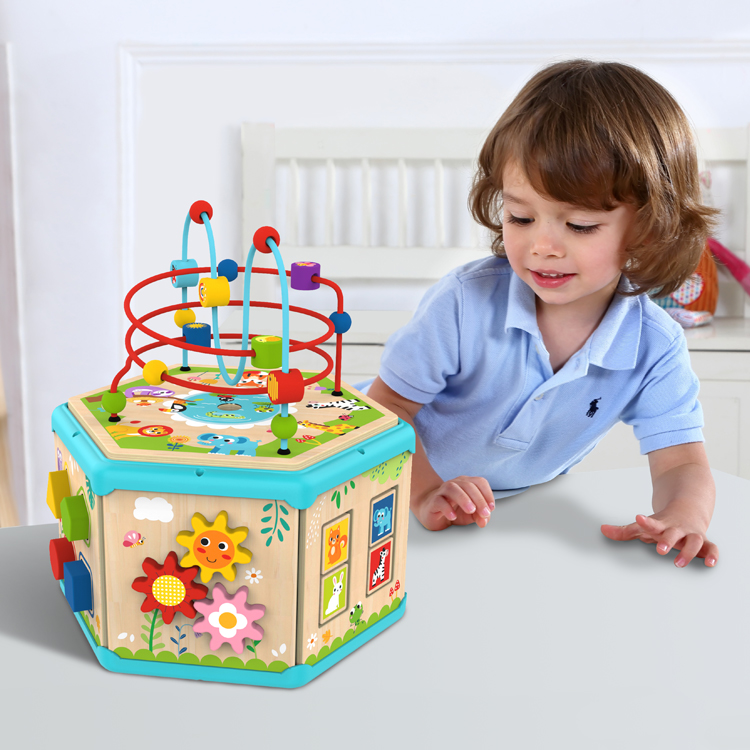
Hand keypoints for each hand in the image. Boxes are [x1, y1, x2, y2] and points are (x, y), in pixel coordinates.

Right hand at [414, 475, 494, 530]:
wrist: (432, 512)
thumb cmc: (453, 510)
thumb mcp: (470, 515)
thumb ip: (479, 516)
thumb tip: (484, 520)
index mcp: (467, 484)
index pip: (480, 482)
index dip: (487, 494)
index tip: (491, 508)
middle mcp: (455, 484)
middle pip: (468, 485)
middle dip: (479, 499)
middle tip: (484, 513)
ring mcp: (443, 491)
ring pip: (453, 488)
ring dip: (464, 499)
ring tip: (471, 510)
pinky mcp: (433, 500)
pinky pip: (439, 501)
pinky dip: (447, 508)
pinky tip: (453, 516)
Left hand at [601, 509, 718, 567]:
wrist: (687, 509)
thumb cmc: (663, 522)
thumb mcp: (644, 525)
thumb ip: (624, 531)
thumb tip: (603, 530)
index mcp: (661, 525)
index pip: (652, 523)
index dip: (645, 522)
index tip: (638, 519)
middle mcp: (677, 529)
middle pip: (673, 533)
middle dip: (668, 541)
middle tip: (660, 550)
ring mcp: (691, 535)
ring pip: (694, 541)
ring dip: (688, 552)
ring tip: (678, 563)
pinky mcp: (704, 542)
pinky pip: (711, 548)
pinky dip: (712, 555)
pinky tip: (710, 563)